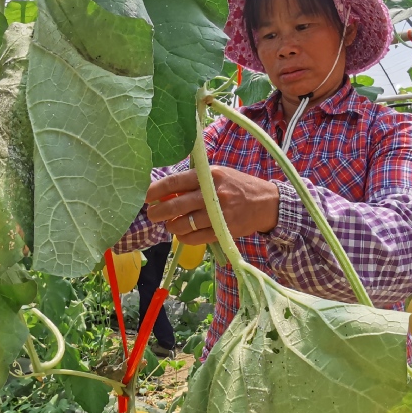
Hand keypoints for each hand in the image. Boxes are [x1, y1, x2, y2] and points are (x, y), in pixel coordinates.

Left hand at [145, 166, 279, 244]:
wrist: (266, 203)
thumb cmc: (238, 186)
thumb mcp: (219, 175)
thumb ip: (195, 181)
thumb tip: (166, 191)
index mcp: (210, 175)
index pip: (176, 182)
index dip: (156, 190)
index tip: (145, 196)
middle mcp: (213, 193)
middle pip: (177, 205)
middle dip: (159, 212)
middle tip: (152, 215)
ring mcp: (218, 214)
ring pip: (184, 224)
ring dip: (172, 226)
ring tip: (170, 224)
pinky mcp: (222, 230)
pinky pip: (195, 237)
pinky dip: (184, 237)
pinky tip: (182, 233)